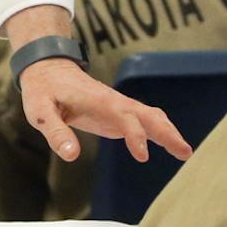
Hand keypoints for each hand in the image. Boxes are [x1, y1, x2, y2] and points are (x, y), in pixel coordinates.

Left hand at [19, 58, 191, 163]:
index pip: (125, 118)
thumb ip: (55, 132)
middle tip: (185, 153)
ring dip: (168, 132)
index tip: (143, 156)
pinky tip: (169, 145)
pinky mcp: (117, 113)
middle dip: (167, 133)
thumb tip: (71, 155)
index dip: (135, 135)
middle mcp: (115, 102)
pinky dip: (159, 131)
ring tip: (185, 153)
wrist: (48, 70)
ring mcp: (119, 107)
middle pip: (148, 115)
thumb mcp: (40, 111)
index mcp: (99, 101)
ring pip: (151, 117)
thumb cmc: (44, 91)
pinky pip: (144, 120)